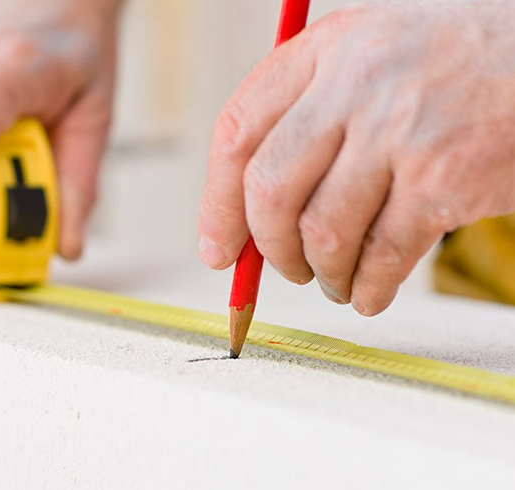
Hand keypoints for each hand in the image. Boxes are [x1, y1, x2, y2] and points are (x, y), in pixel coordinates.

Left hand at [199, 1, 514, 314]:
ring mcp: (401, 131)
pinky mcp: (446, 180)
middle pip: (269, 190)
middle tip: (281, 269)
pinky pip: (382, 257)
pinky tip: (369, 292)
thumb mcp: (371, 59)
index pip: (238, 133)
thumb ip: (309, 118)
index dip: (216, 202)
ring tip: (334, 280)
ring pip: (323, 232)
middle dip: (266, 249)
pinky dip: (368, 288)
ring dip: (322, 274)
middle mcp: (357, 84)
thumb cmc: (454, 68)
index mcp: (327, 49)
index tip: (217, 248)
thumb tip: (249, 216)